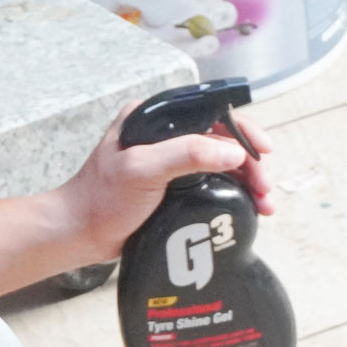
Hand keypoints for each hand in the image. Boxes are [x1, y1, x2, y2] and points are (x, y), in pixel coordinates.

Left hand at [52, 98, 274, 268]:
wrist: (82, 234)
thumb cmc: (104, 200)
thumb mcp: (142, 170)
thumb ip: (186, 154)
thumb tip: (234, 154)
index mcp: (153, 118)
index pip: (209, 112)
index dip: (242, 129)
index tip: (263, 150)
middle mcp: (165, 134)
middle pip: (222, 139)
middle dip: (249, 163)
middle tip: (265, 188)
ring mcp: (171, 159)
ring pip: (223, 162)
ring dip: (248, 180)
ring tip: (264, 203)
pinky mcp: (176, 183)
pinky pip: (215, 181)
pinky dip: (235, 193)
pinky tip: (249, 207)